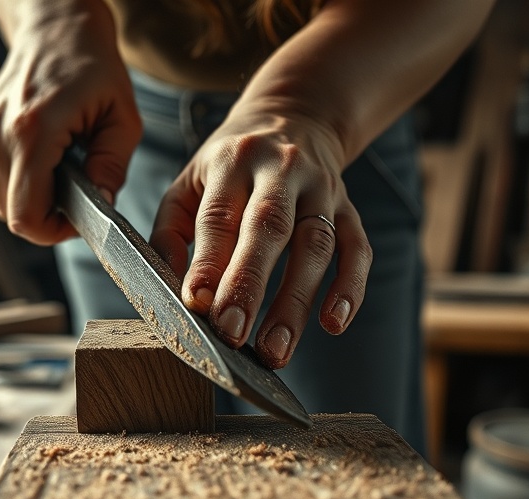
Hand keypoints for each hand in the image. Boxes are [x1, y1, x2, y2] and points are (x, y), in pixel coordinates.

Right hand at [0, 1, 141, 244]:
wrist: (55, 29)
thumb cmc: (92, 68)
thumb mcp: (122, 118)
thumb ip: (112, 168)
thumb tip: (102, 207)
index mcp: (32, 131)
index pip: (25, 215)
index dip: (53, 232)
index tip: (77, 220)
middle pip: (11, 214)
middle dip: (47, 216)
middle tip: (77, 193)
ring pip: (1, 200)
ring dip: (33, 196)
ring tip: (61, 166)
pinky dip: (19, 178)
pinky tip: (42, 154)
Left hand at [150, 103, 371, 368]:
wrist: (294, 117)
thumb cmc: (229, 166)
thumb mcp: (189, 182)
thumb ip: (171, 233)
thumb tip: (176, 294)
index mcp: (232, 162)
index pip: (219, 215)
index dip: (209, 261)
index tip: (198, 304)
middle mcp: (280, 170)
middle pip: (269, 228)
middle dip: (250, 284)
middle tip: (233, 334)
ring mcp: (322, 189)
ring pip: (315, 244)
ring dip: (296, 301)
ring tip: (275, 351)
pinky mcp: (350, 208)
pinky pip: (357, 249)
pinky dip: (350, 287)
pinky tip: (334, 323)